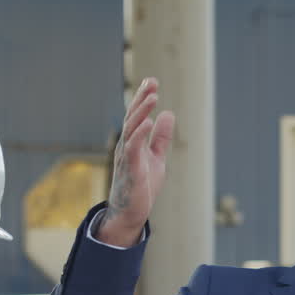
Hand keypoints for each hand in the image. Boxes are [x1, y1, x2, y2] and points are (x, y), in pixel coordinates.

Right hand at [97, 77, 174, 245]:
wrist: (131, 212)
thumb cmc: (141, 186)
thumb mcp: (156, 158)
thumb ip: (161, 138)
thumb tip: (168, 114)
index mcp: (133, 142)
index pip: (137, 116)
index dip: (143, 98)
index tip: (152, 81)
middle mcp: (126, 145)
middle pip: (132, 117)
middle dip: (141, 99)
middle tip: (151, 82)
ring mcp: (126, 156)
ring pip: (131, 129)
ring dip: (142, 112)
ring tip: (153, 97)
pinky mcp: (130, 169)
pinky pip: (133, 147)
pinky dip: (140, 133)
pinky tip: (149, 121)